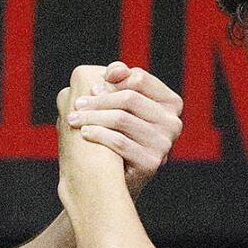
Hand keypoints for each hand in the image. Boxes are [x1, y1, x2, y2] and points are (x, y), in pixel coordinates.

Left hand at [62, 62, 183, 196]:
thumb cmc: (118, 132)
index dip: (114, 78)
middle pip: (130, 98)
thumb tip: (115, 70)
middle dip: (99, 100)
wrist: (119, 177)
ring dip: (93, 117)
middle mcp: (173, 122)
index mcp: (171, 103)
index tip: (92, 86)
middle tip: (76, 104)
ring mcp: (165, 143)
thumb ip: (120, 80)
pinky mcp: (152, 162)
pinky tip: (84, 133)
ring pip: (122, 119)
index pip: (140, 79)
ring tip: (74, 119)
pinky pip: (120, 142)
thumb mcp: (121, 104)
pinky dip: (98, 134)